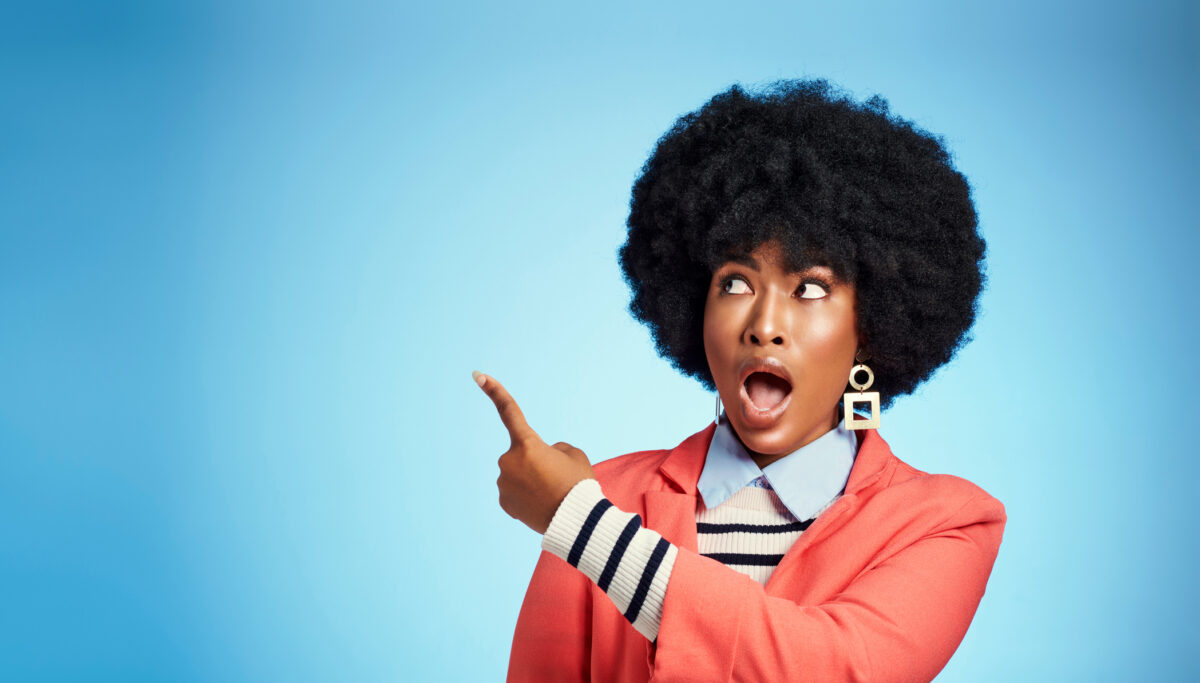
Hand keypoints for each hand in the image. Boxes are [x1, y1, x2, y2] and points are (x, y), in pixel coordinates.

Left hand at [474, 371, 595, 533]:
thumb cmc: (578, 484)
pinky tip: (541, 505)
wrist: (578, 522)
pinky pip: (514, 493)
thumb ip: (554, 448)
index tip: (478, 375)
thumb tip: (541, 455)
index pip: (509, 411)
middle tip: (555, 478)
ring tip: (551, 494)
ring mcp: (503, 483)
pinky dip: (526, 497)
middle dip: (534, 461)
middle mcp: (509, 461)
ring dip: (531, 480)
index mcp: (527, 443)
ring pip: (517, 474)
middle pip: (520, 453)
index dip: (494, 391)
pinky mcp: (504, 502)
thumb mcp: (573, 455)